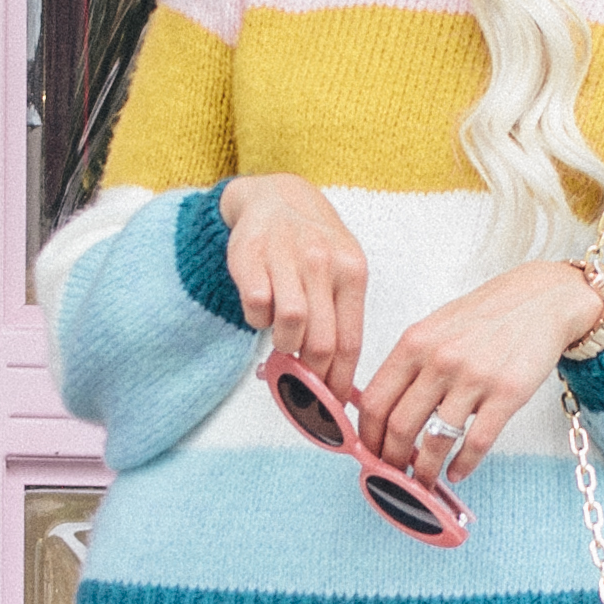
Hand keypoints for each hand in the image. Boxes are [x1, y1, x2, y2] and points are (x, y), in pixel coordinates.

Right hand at [217, 173, 366, 389]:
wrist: (276, 198)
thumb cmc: (313, 245)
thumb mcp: (342, 272)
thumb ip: (341, 319)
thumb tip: (340, 380)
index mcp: (352, 271)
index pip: (350, 342)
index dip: (339, 382)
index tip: (332, 404)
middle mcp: (322, 262)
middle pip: (321, 342)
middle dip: (310, 373)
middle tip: (302, 378)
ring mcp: (286, 257)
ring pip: (289, 327)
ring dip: (283, 344)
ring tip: (282, 337)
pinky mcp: (250, 257)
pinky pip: (256, 308)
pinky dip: (257, 320)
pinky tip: (262, 310)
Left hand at [356, 262, 593, 484]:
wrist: (542, 299)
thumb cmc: (486, 315)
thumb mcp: (435, 327)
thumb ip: (408, 363)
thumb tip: (379, 408)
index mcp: (414, 343)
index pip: (375, 401)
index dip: (366, 437)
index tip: (368, 454)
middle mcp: (440, 360)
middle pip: (399, 426)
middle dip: (390, 461)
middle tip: (391, 477)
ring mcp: (474, 378)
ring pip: (436, 441)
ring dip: (424, 471)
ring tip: (423, 483)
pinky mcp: (508, 394)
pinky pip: (478, 442)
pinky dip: (463, 465)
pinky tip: (457, 473)